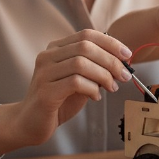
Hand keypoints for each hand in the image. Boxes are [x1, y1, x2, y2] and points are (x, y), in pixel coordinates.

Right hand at [0, 30, 133, 157]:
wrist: (30, 123)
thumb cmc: (58, 101)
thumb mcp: (80, 80)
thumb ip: (95, 69)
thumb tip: (122, 63)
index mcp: (56, 49)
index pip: (87, 34)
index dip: (111, 43)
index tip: (127, 55)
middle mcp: (47, 57)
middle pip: (86, 47)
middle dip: (111, 61)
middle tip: (124, 75)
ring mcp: (44, 73)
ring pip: (81, 63)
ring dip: (103, 75)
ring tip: (111, 88)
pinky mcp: (45, 92)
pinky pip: (75, 82)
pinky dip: (92, 88)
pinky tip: (95, 97)